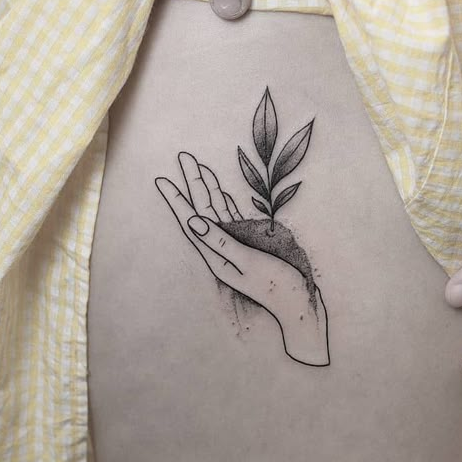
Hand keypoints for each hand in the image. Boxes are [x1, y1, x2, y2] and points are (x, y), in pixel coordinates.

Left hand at [155, 151, 329, 365]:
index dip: (177, 199)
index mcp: (216, 255)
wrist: (299, 305)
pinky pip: (232, 217)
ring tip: (198, 168)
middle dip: (193, 183)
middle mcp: (221, 249)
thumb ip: (221, 241)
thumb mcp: (247, 262)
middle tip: (183, 157)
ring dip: (207, 189)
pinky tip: (220, 193)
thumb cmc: (276, 285)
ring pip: (217, 210)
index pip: (192, 220)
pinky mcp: (250, 244)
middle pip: (202, 210)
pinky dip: (225, 203)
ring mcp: (236, 246)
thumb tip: (193, 221)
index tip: (162, 179)